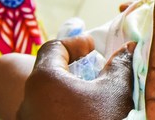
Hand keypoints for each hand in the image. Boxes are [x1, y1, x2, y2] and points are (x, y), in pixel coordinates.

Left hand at [17, 35, 134, 119]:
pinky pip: (44, 115)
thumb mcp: (116, 91)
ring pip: (43, 97)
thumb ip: (119, 64)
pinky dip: (60, 110)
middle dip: (70, 68)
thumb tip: (128, 48)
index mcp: (43, 80)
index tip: (93, 47)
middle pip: (45, 72)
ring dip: (65, 91)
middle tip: (93, 70)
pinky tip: (81, 116)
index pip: (53, 47)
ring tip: (90, 97)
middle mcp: (27, 101)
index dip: (75, 42)